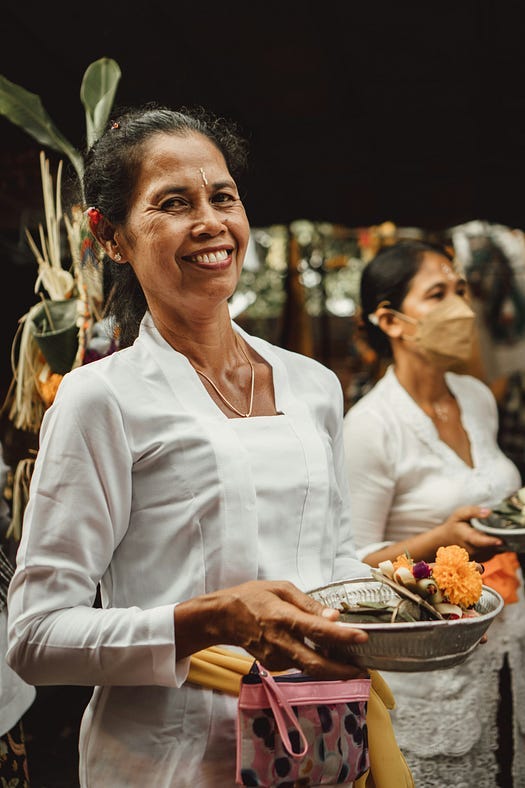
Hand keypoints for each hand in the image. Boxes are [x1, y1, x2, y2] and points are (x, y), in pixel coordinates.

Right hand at [176, 579, 368, 679]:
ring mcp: (276, 658)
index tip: (363, 637)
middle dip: (343, 671)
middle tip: (363, 669)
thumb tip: (335, 617)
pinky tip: (319, 650)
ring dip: (331, 666)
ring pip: (310, 667)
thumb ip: (309, 604)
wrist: (222, 618)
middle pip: (317, 665)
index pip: (318, 630)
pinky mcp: (273, 665)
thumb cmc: (253, 597)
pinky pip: (299, 664)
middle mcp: (281, 642)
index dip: (342, 636)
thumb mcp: (282, 589)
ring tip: (347, 658)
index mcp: (284, 618)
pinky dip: (313, 660)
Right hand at [437, 505, 502, 561]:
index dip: (490, 541)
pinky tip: (489, 539)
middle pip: (490, 546)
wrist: (446, 539)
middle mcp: (471, 550)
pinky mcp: (481, 559)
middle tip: (500, 528)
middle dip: (497, 538)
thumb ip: (473, 511)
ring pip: (493, 550)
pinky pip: (493, 553)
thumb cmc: (455, 525)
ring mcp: (476, 557)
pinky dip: (494, 546)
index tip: (500, 541)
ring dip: (496, 542)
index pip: (478, 541)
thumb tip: (488, 512)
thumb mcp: (459, 514)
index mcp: (466, 537)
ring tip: (491, 533)